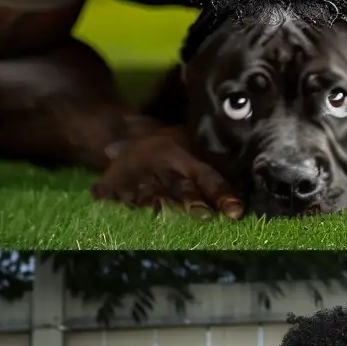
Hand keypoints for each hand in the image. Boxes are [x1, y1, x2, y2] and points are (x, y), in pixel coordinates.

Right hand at [91, 128, 244, 218]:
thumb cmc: (169, 146)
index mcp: (185, 159)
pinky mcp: (113, 180)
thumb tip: (248, 189)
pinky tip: (98, 196)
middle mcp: (163, 167)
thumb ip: (214, 166)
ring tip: (152, 211)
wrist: (126, 130)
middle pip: (179, 188)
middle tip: (203, 216)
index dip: (222, 194)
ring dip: (151, 202)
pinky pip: (109, 188)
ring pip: (147, 192)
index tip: (236, 212)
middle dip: (191, 201)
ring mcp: (136, 174)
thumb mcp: (190, 145)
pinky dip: (104, 192)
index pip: (209, 177)